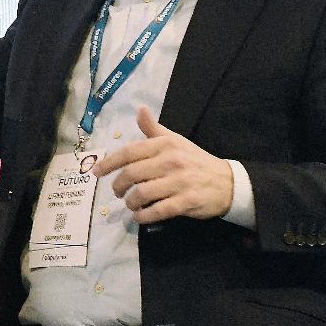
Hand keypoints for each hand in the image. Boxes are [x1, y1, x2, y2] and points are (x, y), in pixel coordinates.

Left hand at [91, 106, 232, 223]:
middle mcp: (171, 161)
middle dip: (118, 185)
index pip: (129, 152)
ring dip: (130, 201)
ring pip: (142, 193)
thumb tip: (140, 109)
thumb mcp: (176, 140)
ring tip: (129, 204)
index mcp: (165, 145)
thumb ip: (154, 129)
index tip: (97, 172)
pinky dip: (144, 215)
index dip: (109, 163)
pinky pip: (158, 210)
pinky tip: (139, 216)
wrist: (228, 182)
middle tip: (116, 192)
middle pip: (132, 174)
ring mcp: (179, 182)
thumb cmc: (195, 160)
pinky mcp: (187, 201)